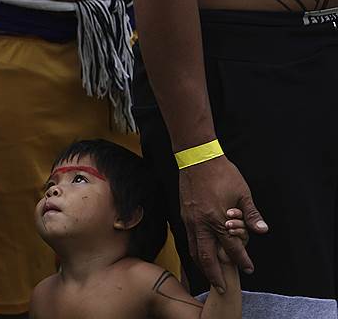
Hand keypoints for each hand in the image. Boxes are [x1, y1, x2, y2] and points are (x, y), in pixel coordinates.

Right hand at [179, 157, 268, 291]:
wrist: (197, 158)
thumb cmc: (222, 174)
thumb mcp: (243, 193)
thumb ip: (251, 214)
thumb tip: (262, 230)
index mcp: (218, 219)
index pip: (231, 247)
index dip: (241, 260)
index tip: (248, 269)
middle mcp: (201, 223)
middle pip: (206, 257)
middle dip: (214, 274)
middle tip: (221, 287)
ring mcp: (190, 220)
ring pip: (193, 249)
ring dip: (202, 265)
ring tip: (209, 274)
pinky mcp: (183, 214)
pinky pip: (189, 238)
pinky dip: (194, 249)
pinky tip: (199, 252)